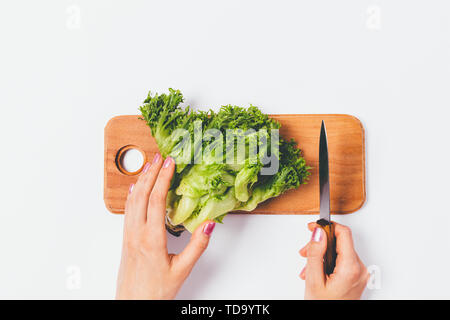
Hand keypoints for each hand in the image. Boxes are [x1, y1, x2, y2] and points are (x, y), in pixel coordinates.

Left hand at [116, 154, 215, 299]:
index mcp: (151, 238)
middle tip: (160, 156)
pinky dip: (133, 194)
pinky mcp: (126, 239)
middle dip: (151, 172)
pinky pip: (128, 210)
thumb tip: (208, 225)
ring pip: (133, 200)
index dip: (163, 178)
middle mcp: (136, 233)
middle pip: (142, 194)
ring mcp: (129, 235)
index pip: (156, 200)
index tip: (170, 163)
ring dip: (142, 180)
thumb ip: (196, 247)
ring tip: (149, 165)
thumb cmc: (155, 291)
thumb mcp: (182, 270)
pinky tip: (136, 188)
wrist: (133, 305)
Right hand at [299, 222, 368, 299]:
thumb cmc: (324, 305)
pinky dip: (328, 262)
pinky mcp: (356, 277)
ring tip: (308, 266)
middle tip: (306, 251)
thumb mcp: (313, 279)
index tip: (314, 226)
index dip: (327, 226)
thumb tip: (318, 233)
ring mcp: (360, 274)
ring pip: (339, 251)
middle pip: (339, 242)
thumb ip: (316, 253)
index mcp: (351, 268)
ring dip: (321, 254)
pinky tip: (317, 270)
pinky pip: (342, 261)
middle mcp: (360, 269)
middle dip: (320, 244)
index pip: (344, 233)